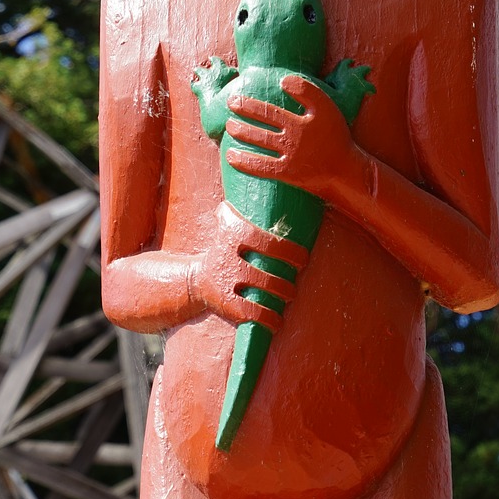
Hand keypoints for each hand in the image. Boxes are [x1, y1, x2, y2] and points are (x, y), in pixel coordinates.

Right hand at [191, 201, 308, 334]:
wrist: (196, 279)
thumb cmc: (226, 246)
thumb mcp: (229, 222)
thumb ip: (245, 205)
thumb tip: (271, 178)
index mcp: (234, 233)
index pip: (267, 243)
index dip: (290, 252)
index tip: (303, 259)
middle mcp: (228, 257)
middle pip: (267, 272)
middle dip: (286, 281)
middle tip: (293, 284)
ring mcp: (226, 281)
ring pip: (263, 292)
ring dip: (281, 296)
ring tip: (288, 295)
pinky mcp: (225, 303)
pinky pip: (253, 313)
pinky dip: (269, 318)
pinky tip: (277, 319)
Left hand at [224, 75, 356, 201]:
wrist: (345, 170)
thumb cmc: (336, 136)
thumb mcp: (327, 108)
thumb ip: (307, 90)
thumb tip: (283, 79)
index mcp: (301, 121)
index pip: (270, 110)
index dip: (250, 104)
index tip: (236, 98)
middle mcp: (294, 137)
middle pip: (263, 122)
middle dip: (243, 113)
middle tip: (230, 105)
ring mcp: (290, 156)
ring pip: (260, 141)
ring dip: (241, 133)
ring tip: (229, 126)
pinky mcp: (287, 173)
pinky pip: (261, 167)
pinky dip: (244, 162)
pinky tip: (230, 156)